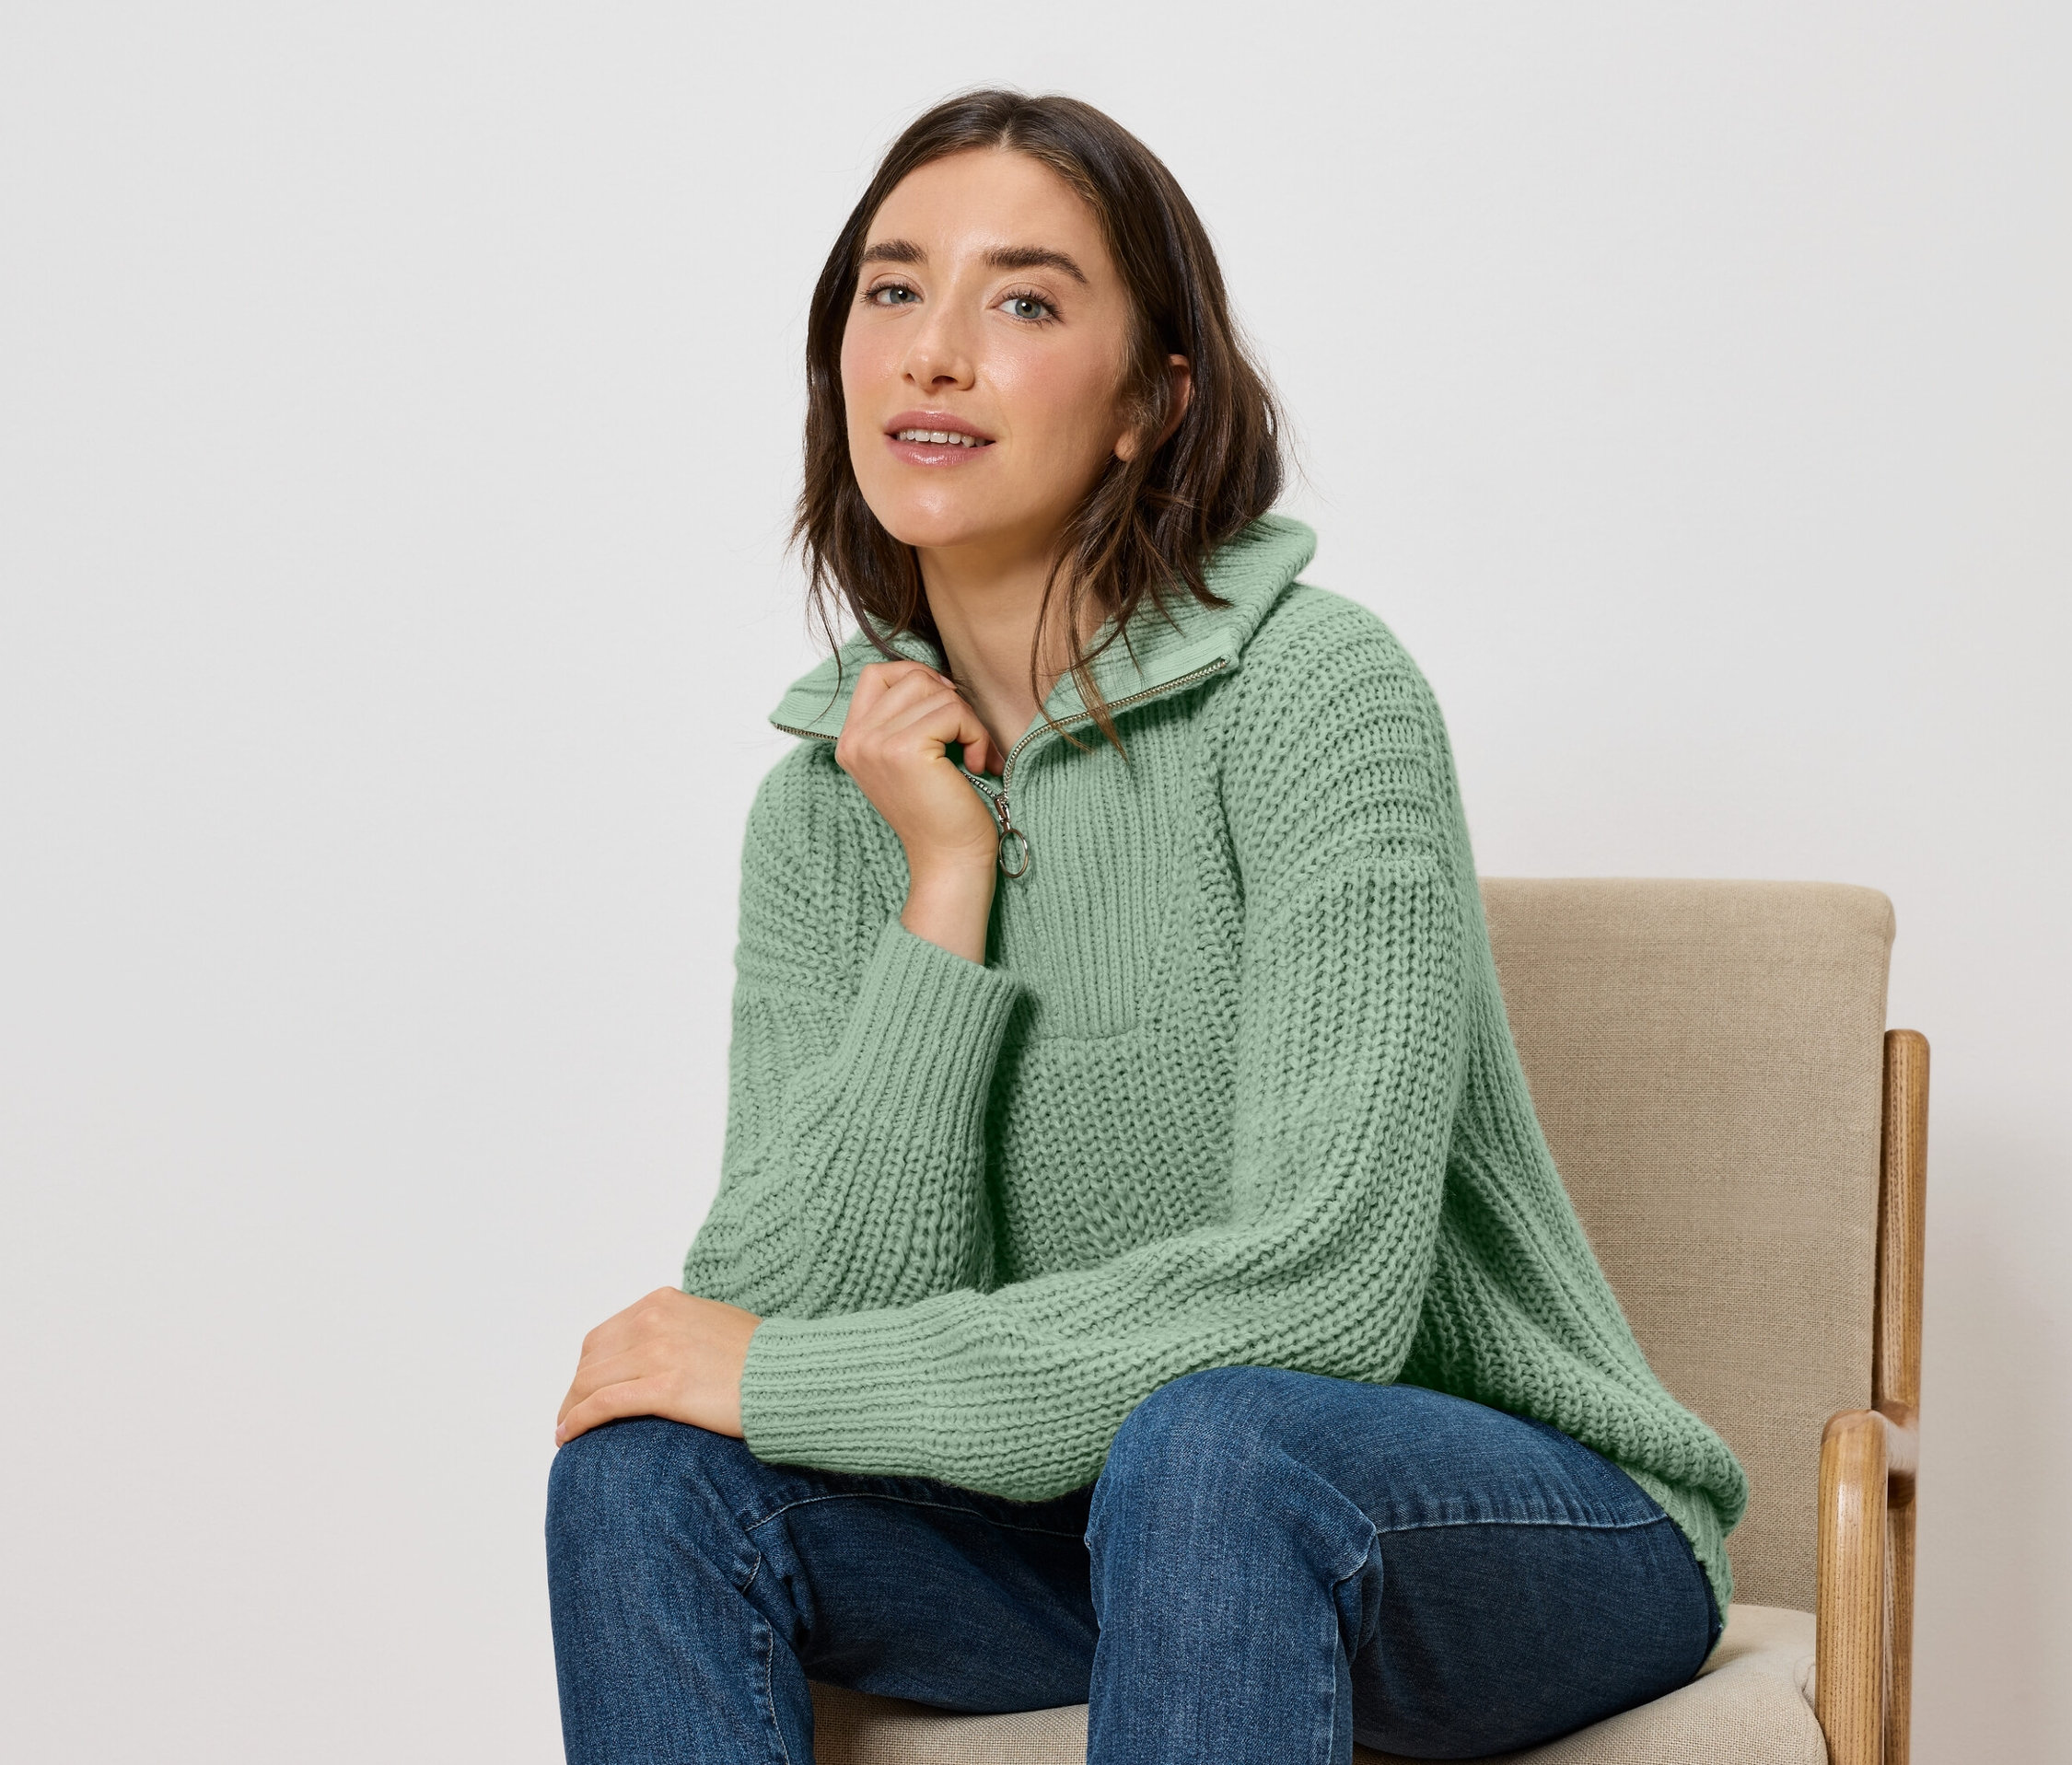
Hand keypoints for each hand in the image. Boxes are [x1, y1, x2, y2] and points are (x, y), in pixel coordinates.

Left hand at [555, 1287, 761, 1445]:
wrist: (793, 1375)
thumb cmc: (763, 1359)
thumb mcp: (713, 1324)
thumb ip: (679, 1331)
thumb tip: (660, 1355)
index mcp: (664, 1302)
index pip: (605, 1335)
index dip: (589, 1367)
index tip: (585, 1391)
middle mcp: (654, 1319)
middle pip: (591, 1358)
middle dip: (575, 1390)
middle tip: (571, 1416)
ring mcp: (657, 1352)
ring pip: (590, 1382)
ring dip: (570, 1409)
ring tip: (565, 1432)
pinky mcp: (664, 1387)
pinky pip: (602, 1404)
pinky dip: (577, 1421)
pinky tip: (567, 1437)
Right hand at [834, 659, 1000, 962]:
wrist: (950, 861)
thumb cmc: (942, 811)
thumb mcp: (911, 757)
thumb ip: (906, 717)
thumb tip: (936, 676)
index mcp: (850, 741)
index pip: (877, 674)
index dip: (918, 679)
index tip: (945, 712)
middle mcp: (855, 741)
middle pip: (910, 677)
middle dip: (949, 702)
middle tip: (964, 740)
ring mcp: (874, 744)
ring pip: (935, 692)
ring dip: (968, 721)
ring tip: (972, 756)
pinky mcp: (903, 750)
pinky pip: (953, 711)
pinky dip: (976, 735)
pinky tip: (978, 765)